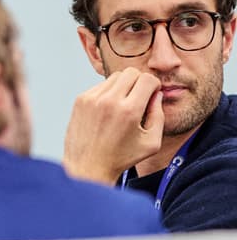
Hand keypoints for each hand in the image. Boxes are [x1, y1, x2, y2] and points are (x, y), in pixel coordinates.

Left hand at [63, 68, 164, 183]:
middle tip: (139, 98)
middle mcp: (109, 101)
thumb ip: (159, 115)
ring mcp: (91, 99)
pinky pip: (100, 86)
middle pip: (131, 73)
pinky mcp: (80, 100)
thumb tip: (157, 94)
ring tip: (124, 105)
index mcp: (129, 111)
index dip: (154, 85)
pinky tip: (109, 110)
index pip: (147, 79)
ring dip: (123, 86)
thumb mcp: (151, 142)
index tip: (152, 95)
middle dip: (139, 82)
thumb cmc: (121, 157)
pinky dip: (108, 93)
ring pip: (115, 77)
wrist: (87, 166)